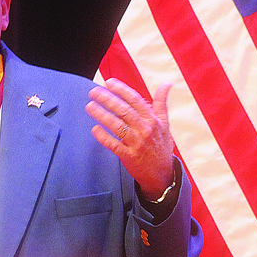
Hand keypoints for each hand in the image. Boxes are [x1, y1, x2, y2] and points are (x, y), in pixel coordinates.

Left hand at [86, 79, 174, 199]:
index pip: (136, 100)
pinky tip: (94, 129)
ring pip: (117, 126)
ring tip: (90, 106)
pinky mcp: (129, 156)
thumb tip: (167, 84)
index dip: (122, 90)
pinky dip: (104, 137)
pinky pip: (114, 145)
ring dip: (102, 115)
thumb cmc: (161, 146)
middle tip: (93, 92)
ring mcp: (137, 143)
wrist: (162, 173)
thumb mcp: (165, 123)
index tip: (109, 82)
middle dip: (108, 99)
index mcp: (153, 120)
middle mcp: (145, 130)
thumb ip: (161, 103)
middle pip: (124, 111)